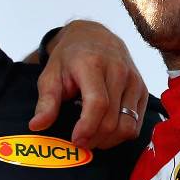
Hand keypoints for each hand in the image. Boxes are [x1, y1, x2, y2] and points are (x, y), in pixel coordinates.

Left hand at [30, 20, 148, 149]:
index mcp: (93, 64)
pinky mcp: (143, 90)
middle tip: (79, 143)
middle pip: (113, 119)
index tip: (76, 140)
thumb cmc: (69, 58)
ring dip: (109, 140)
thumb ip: (46, 102)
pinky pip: (137, 123)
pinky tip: (105, 131)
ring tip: (91, 138)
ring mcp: (134, 81)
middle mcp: (118, 71)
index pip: (97, 103)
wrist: (94, 36)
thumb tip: (36, 126)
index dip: (87, 127)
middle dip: (95, 138)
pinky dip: (121, 134)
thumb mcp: (50, 75)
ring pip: (128, 125)